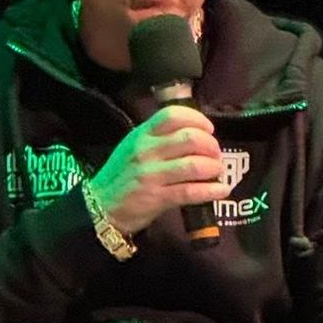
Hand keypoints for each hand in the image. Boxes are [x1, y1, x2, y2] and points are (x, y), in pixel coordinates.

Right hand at [89, 105, 223, 236]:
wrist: (100, 207)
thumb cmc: (122, 176)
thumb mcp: (134, 148)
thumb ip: (160, 138)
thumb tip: (197, 134)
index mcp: (141, 135)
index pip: (172, 115)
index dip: (198, 119)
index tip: (209, 130)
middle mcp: (146, 151)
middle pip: (190, 139)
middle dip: (212, 146)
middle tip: (216, 155)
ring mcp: (151, 174)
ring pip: (194, 165)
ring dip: (214, 168)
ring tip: (218, 172)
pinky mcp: (156, 198)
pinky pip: (191, 191)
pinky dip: (212, 191)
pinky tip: (222, 190)